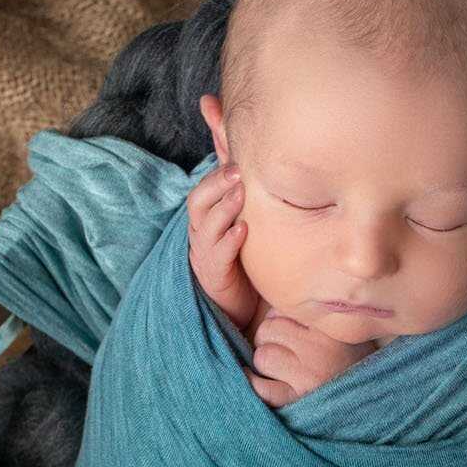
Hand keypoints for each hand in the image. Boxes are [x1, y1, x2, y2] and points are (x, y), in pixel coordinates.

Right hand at [187, 162, 257, 333]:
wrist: (239, 305)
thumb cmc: (244, 259)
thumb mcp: (243, 228)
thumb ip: (248, 205)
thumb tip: (269, 172)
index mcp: (205, 220)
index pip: (203, 190)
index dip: (216, 174)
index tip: (236, 160)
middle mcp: (201, 234)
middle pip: (198, 202)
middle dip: (216, 184)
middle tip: (237, 172)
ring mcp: (204, 254)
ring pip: (205, 226)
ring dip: (223, 208)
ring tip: (240, 194)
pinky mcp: (214, 275)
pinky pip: (217, 256)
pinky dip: (229, 241)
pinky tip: (243, 229)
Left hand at [243, 308, 375, 408]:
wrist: (374, 405)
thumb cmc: (355, 367)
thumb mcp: (346, 334)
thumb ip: (318, 318)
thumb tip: (274, 310)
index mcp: (331, 327)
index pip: (286, 309)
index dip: (282, 320)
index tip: (290, 331)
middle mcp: (321, 348)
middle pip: (269, 329)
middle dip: (270, 339)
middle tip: (283, 350)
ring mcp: (309, 375)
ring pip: (262, 356)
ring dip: (266, 363)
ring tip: (282, 369)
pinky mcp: (298, 400)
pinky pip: (262, 388)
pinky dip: (255, 385)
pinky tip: (256, 381)